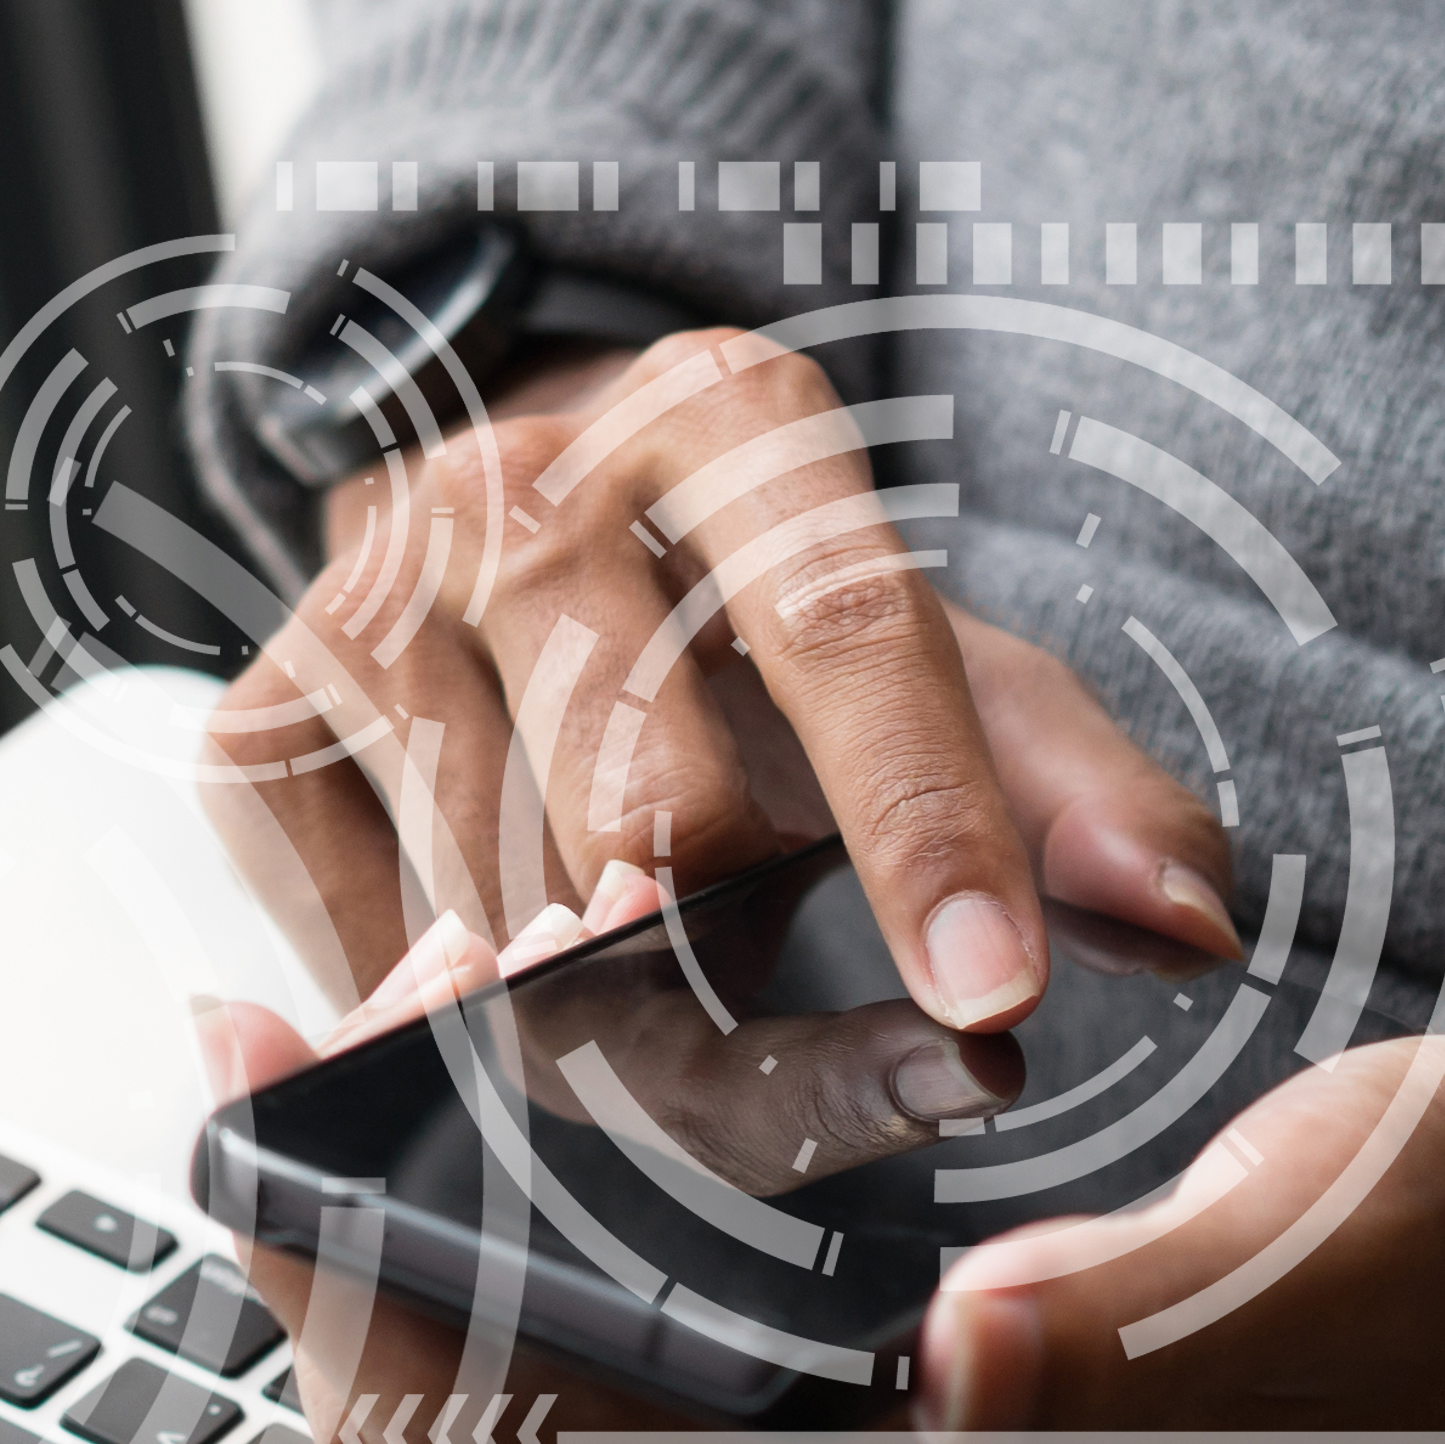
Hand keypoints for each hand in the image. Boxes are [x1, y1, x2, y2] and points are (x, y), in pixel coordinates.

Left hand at [191, 1006, 1444, 1443]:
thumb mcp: (1326, 1242)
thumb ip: (1136, 1305)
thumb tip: (975, 1353)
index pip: (518, 1429)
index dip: (367, 1255)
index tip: (307, 1060)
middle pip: (455, 1427)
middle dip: (334, 1225)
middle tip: (290, 1012)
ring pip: (506, 1404)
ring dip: (401, 1226)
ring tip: (354, 1020)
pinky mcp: (850, 1441)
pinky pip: (594, 1367)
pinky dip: (496, 1236)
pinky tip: (487, 1089)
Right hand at [203, 327, 1238, 1026]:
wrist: (497, 521)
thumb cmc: (744, 627)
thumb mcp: (941, 662)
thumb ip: (1080, 789)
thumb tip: (1194, 928)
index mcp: (730, 416)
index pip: (845, 635)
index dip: (925, 833)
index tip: (994, 1007)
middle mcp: (525, 482)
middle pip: (656, 814)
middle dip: (740, 971)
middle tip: (782, 1027)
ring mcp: (364, 596)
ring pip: (508, 909)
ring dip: (596, 1011)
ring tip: (636, 992)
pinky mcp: (250, 722)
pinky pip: (367, 945)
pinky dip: (452, 1005)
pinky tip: (499, 964)